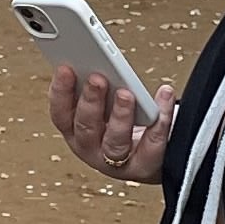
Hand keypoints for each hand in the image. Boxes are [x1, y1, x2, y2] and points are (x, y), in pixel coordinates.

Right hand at [50, 62, 171, 184]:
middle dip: (90, 101)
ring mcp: (117, 162)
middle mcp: (91, 148)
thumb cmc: (127, 122)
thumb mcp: (106, 102)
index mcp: (75, 131)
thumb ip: (98, 86)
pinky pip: (153, 143)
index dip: (60, 91)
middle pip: (86, 128)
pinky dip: (161, 119)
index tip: (66, 68)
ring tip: (127, 93)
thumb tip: (99, 57)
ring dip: (120, 115)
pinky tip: (163, 96)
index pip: (60, 114)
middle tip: (97, 78)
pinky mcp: (144, 165)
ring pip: (115, 141)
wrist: (155, 153)